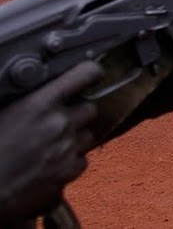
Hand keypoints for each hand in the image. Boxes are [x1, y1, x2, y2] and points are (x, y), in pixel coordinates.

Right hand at [0, 62, 102, 222]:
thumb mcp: (7, 111)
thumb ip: (34, 99)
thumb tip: (50, 92)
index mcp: (41, 104)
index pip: (85, 74)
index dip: (91, 73)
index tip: (91, 76)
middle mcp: (59, 123)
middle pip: (90, 108)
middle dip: (77, 113)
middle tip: (58, 121)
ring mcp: (66, 148)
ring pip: (88, 135)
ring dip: (75, 138)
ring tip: (50, 144)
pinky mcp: (67, 172)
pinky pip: (82, 160)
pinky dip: (71, 161)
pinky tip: (51, 163)